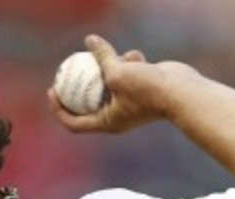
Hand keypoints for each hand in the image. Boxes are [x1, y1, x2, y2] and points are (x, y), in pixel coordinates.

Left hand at [47, 34, 200, 133]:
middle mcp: (116, 115)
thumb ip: (102, 58)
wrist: (182, 92)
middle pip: (88, 102)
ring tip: (119, 58)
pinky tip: (137, 57)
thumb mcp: (118, 73)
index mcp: (107, 122)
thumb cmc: (148, 90)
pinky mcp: (140, 88)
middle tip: (66, 68)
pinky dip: (129, 62)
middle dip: (78, 84)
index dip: (59, 108)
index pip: (74, 122)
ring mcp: (129, 102)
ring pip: (109, 81)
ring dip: (111, 65)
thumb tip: (89, 40)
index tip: (52, 89)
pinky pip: (126, 72)